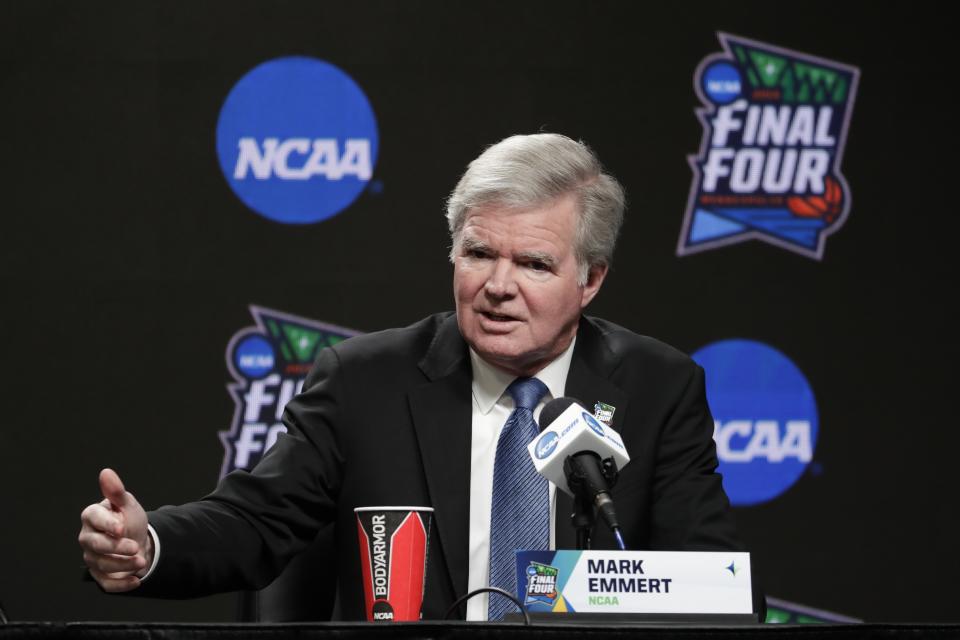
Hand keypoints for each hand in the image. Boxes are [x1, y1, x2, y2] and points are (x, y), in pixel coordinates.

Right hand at [78, 468, 151, 591]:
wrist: (138, 540)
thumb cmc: (128, 519)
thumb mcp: (127, 504)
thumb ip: (116, 492)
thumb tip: (106, 472)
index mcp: (92, 517)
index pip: (93, 518)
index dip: (106, 523)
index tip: (121, 527)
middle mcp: (88, 537)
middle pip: (96, 544)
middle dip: (116, 547)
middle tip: (135, 547)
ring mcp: (92, 557)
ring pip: (103, 564)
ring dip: (124, 565)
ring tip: (142, 561)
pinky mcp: (100, 574)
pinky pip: (106, 583)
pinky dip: (122, 584)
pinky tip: (136, 580)